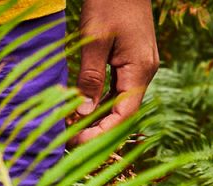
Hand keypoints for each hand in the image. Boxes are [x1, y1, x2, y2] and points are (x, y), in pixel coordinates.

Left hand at [72, 0, 159, 144]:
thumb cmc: (110, 2)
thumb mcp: (94, 41)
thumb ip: (90, 78)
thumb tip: (83, 113)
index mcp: (140, 69)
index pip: (124, 116)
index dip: (100, 135)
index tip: (76, 144)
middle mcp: (144, 72)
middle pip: (122, 113)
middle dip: (96, 131)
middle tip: (68, 143)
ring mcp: (140, 66)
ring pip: (119, 103)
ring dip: (97, 118)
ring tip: (70, 129)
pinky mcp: (131, 61)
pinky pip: (117, 89)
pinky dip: (99, 101)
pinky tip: (80, 109)